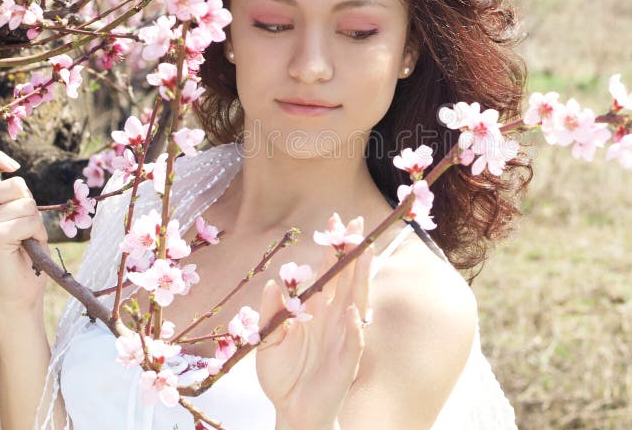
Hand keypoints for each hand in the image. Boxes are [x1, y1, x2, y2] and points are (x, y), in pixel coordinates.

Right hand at [0, 149, 49, 312]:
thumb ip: (17, 198)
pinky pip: (28, 220)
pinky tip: (24, 247)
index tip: (10, 163)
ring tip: (24, 241)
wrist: (22, 289)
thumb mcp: (23, 219)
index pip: (3, 175)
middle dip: (31, 211)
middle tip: (25, 233)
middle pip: (20, 189)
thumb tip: (11, 170)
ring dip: (35, 224)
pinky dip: (35, 233)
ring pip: (27, 205)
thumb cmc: (26, 255)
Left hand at [256, 238, 374, 429]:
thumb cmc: (282, 373)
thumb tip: (273, 284)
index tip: (336, 221)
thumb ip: (271, 312)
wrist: (291, 409)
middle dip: (353, 251)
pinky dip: (354, 327)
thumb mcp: (267, 340)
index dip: (333, 247)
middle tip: (357, 224)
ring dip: (361, 277)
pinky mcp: (347, 360)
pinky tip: (351, 313)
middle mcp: (334, 315)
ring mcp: (344, 335)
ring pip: (357, 300)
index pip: (329, 270)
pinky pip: (353, 340)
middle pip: (348, 277)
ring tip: (364, 253)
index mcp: (316, 307)